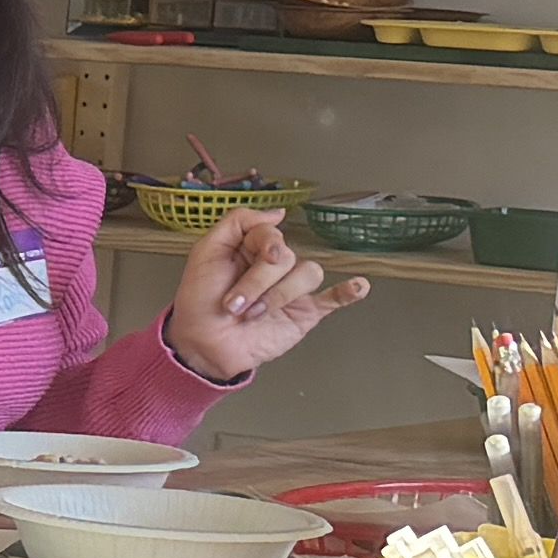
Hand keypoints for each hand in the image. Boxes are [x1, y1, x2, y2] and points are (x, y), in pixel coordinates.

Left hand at [162, 207, 366, 382]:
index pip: (271, 234)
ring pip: (308, 274)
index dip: (258, 251)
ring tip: (253, 315)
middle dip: (257, 282)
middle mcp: (276, 265)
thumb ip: (237, 222)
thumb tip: (276, 211)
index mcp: (254, 247)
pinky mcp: (305, 313)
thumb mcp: (206, 252)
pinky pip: (333, 298)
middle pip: (287, 257)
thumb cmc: (198, 301)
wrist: (202, 345)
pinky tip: (359, 286)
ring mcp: (292, 289)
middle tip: (235, 304)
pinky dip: (348, 291)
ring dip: (278, 296)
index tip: (234, 271)